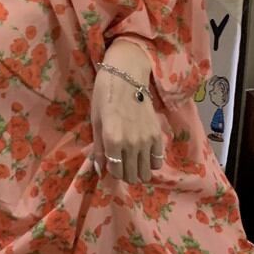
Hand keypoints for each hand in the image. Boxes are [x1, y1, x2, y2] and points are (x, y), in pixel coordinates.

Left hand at [92, 41, 163, 183]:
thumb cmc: (105, 97)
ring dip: (138, 170)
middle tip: (121, 162)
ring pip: (145, 172)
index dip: (112, 170)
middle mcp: (131, 144)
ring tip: (133, 160)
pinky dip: (151, 163)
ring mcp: (146, 141)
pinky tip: (144, 155)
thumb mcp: (96, 122)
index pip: (115, 171)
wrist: (126, 77)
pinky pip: (157, 161)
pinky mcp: (157, 135)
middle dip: (125, 173)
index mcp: (112, 140)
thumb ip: (98, 149)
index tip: (110, 162)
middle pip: (131, 176)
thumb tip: (100, 171)